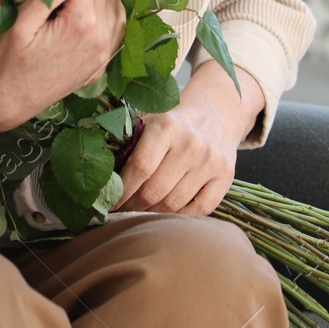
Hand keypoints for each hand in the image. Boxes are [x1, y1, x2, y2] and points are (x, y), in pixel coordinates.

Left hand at [111, 60, 262, 215]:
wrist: (216, 111)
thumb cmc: (174, 122)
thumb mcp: (150, 121)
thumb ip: (129, 143)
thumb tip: (102, 177)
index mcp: (166, 126)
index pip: (140, 168)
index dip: (122, 191)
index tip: (108, 203)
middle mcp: (191, 143)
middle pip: (155, 190)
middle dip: (133, 206)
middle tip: (121, 212)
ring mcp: (210, 161)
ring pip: (175, 203)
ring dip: (154, 214)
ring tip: (140, 214)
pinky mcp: (226, 175)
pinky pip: (200, 209)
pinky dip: (180, 217)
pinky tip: (167, 215)